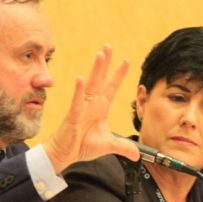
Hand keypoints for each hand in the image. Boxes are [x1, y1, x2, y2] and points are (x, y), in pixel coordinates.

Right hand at [44, 44, 139, 173]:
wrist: (65, 154)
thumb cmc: (81, 146)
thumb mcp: (108, 146)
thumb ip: (123, 147)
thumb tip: (137, 155)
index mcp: (100, 109)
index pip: (111, 88)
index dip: (119, 75)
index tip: (126, 61)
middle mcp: (91, 104)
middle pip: (100, 80)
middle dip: (105, 63)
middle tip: (109, 46)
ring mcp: (81, 108)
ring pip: (90, 86)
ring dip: (96, 70)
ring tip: (100, 55)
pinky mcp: (72, 116)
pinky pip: (76, 102)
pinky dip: (79, 90)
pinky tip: (81, 79)